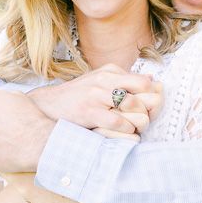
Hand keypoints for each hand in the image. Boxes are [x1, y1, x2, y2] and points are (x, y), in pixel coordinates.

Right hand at [30, 64, 162, 133]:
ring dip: (140, 119)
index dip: (153, 97)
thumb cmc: (78, 96)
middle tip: (148, 119)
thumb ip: (123, 81)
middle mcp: (104, 79)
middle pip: (143, 90)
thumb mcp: (100, 81)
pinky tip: (124, 132)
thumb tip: (152, 81)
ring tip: (137, 127)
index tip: (151, 109)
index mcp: (110, 71)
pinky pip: (118, 121)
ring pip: (133, 104)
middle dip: (150, 107)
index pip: (144, 81)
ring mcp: (96, 95)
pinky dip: (126, 129)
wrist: (48, 105)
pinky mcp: (89, 111)